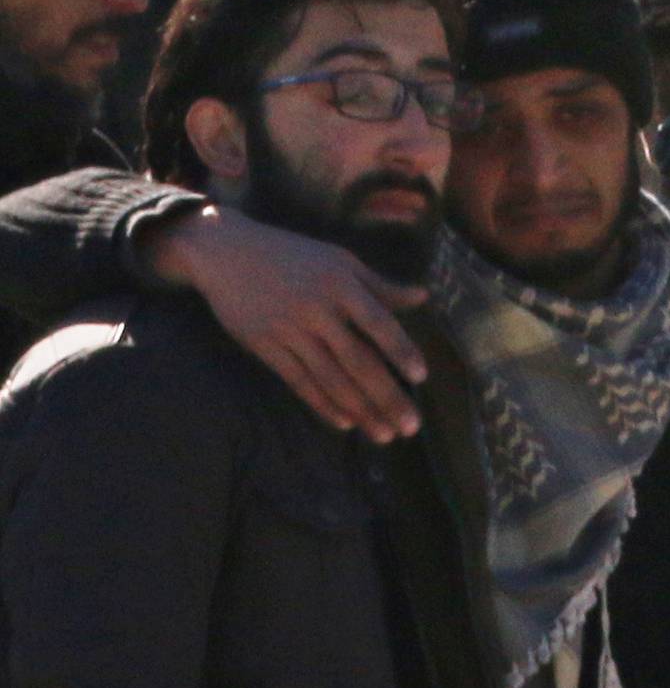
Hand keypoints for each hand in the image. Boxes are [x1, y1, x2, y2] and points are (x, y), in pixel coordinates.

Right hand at [141, 206, 429, 441]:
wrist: (227, 253)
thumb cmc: (292, 254)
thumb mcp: (340, 260)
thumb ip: (380, 284)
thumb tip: (423, 296)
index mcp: (340, 283)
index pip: (378, 322)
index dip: (400, 350)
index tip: (421, 377)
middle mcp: (317, 309)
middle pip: (357, 360)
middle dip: (386, 395)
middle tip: (411, 426)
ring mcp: (289, 330)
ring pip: (330, 378)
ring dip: (360, 410)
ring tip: (385, 435)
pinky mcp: (265, 347)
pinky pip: (299, 382)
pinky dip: (323, 404)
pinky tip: (345, 424)